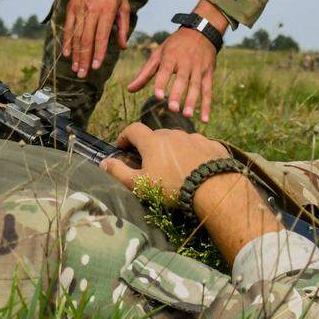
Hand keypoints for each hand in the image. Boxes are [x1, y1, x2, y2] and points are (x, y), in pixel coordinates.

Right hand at [63, 0, 129, 77]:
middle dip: (85, 59)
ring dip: (76, 54)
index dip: (99, 53)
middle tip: (83, 74)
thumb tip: (122, 47)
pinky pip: (68, 27)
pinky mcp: (71, 7)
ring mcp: (80, 9)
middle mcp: (92, 11)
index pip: (102, 36)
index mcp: (107, 11)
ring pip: (77, 35)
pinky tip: (67, 53)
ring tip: (76, 68)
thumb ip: (123, 27)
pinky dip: (67, 41)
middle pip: (87, 39)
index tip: (96, 67)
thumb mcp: (124, 5)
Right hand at [101, 123, 277, 266]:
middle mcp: (173, 133)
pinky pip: (198, 147)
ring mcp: (194, 137)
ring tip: (176, 168)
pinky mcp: (212, 145)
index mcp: (153, 141)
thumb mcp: (140, 185)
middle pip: (156, 135)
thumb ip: (119, 172)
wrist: (215, 189)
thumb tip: (104, 162)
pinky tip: (197, 168)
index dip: (125, 136)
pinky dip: (194, 154)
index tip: (122, 146)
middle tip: (150, 163)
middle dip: (150, 146)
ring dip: (173, 150)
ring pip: (179, 140)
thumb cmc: (173, 187)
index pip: (133, 129)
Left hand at [127, 23, 218, 122]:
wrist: (201, 31)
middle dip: (177, 94)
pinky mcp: (208, 73)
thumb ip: (145, 73)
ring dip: (192, 101)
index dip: (161, 82)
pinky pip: (208, 90)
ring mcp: (198, 68)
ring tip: (187, 115)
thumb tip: (130, 90)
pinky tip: (205, 119)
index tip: (158, 96)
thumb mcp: (159, 53)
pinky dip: (207, 105)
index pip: (165, 70)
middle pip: (181, 79)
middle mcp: (185, 62)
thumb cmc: (175, 45)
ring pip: (196, 86)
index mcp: (171, 56)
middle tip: (172, 109)